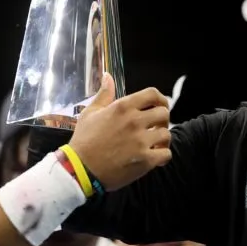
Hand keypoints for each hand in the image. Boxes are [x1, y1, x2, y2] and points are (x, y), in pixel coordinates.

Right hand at [68, 74, 170, 190]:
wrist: (80, 169)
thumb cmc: (84, 140)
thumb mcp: (90, 113)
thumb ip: (104, 94)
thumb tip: (108, 76)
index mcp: (123, 107)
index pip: (152, 94)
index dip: (160, 99)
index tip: (159, 106)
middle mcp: (134, 121)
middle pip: (164, 113)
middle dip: (162, 120)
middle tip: (155, 127)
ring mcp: (141, 141)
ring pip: (166, 134)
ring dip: (162, 139)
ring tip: (154, 143)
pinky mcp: (145, 160)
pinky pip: (166, 154)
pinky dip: (163, 155)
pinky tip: (155, 157)